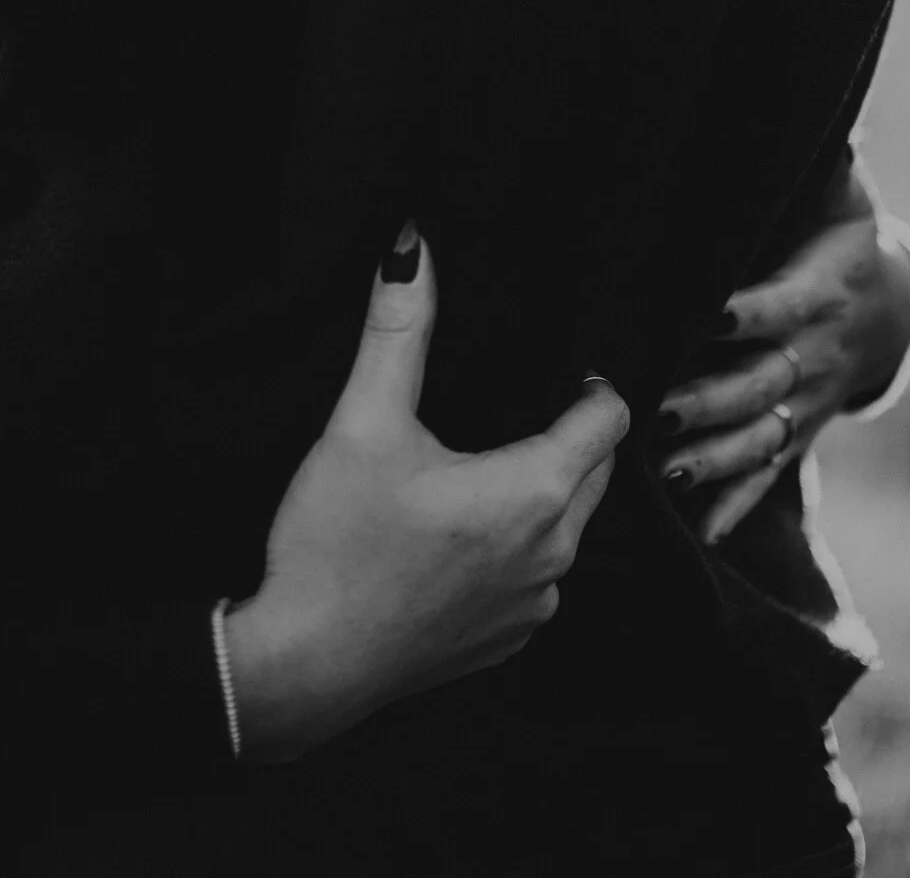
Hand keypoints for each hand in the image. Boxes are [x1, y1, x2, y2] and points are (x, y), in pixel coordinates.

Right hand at [223, 227, 628, 760]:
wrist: (302, 664)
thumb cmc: (335, 543)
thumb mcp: (363, 422)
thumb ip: (397, 329)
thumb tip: (413, 246)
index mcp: (535, 492)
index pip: (608, 419)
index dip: (588, 380)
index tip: (554, 362)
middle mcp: (554, 555)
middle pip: (595, 473)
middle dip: (571, 432)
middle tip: (517, 400)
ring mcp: (533, 607)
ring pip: (566, 527)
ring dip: (542, 491)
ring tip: (481, 460)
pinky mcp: (505, 640)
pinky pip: (535, 576)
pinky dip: (515, 546)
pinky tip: (458, 532)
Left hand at [658, 161, 909, 545]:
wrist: (888, 309)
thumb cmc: (841, 232)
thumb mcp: (839, 194)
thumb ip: (826, 162)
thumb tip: (827, 120)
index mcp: (820, 293)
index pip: (778, 307)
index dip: (746, 312)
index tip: (706, 313)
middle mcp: (813, 358)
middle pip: (759, 383)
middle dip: (708, 398)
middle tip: (654, 406)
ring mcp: (805, 403)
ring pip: (759, 437)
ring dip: (713, 458)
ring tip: (665, 472)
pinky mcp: (797, 434)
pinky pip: (767, 475)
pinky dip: (734, 505)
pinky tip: (699, 533)